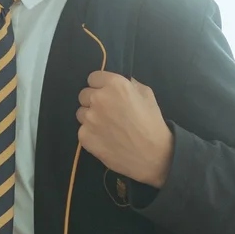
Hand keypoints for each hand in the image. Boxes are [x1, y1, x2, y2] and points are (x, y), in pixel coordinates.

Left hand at [76, 70, 173, 187]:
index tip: (107, 94)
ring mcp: (89, 118)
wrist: (153, 156)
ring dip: (91, 117)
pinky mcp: (84, 136)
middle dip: (93, 101)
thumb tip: (116, 82)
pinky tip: (105, 139)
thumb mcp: (146, 95)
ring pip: (81, 112)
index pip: (93, 78)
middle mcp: (98, 99)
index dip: (100, 86)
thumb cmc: (152, 123)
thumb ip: (128, 84)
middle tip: (108, 112)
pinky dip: (91, 133)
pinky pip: (82, 130)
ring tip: (108, 127)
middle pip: (84, 95)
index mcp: (114, 85)